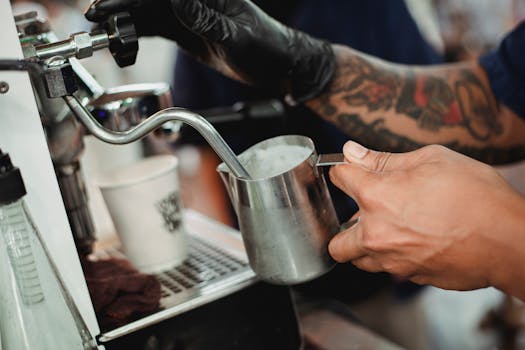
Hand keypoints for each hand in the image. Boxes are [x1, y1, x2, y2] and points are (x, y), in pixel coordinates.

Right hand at [85, 0, 335, 101]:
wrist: (277, 67)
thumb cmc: (266, 47)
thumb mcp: (236, 36)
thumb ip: (205, 19)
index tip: (111, 2)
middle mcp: (195, 0)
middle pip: (150, 0)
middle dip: (122, 6)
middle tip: (96, 15)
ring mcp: (188, 15)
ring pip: (148, 13)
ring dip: (125, 21)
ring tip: (102, 30)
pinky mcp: (186, 32)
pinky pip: (156, 29)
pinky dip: (137, 34)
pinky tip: (122, 41)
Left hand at [328, 141, 524, 292]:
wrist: (508, 239)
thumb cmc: (475, 195)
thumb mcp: (430, 160)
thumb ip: (383, 159)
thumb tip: (352, 152)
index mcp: (376, 196)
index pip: (339, 177)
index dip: (344, 170)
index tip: (350, 171)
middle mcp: (376, 233)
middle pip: (335, 240)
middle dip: (344, 226)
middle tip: (365, 214)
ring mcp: (392, 260)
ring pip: (359, 259)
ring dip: (365, 245)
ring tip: (390, 229)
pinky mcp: (409, 276)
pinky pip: (387, 268)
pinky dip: (392, 257)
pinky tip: (414, 241)